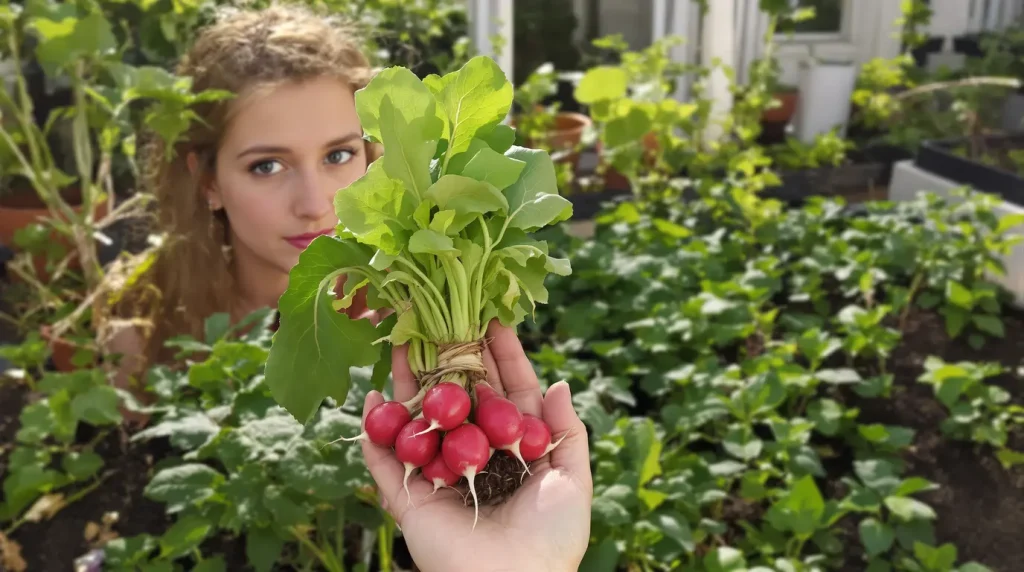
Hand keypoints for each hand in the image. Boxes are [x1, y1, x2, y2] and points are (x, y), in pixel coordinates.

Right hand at [359, 320, 592, 571]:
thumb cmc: (553, 536)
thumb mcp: (573, 479)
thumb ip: (567, 432)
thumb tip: (560, 383)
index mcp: (514, 449)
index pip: (505, 392)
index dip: (500, 357)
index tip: (493, 318)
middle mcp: (474, 455)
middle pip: (458, 397)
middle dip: (448, 357)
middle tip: (439, 316)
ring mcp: (439, 475)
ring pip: (419, 420)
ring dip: (408, 383)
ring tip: (401, 344)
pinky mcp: (410, 499)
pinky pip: (386, 461)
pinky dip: (375, 432)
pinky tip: (373, 398)